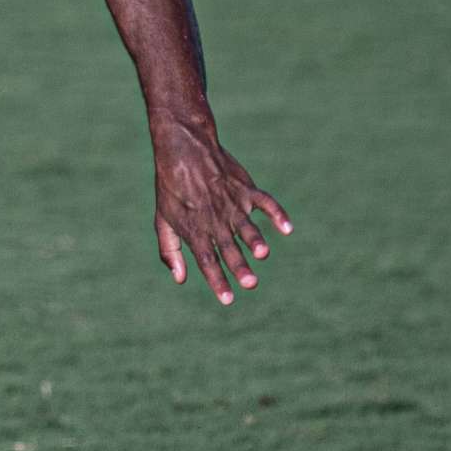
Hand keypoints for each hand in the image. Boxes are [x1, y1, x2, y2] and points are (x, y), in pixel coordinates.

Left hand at [152, 122, 291, 303]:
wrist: (184, 150)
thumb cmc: (171, 190)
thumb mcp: (163, 220)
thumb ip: (170, 250)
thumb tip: (180, 279)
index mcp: (195, 230)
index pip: (208, 260)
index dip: (218, 281)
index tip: (228, 300)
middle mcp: (215, 220)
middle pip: (230, 247)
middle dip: (240, 266)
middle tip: (251, 283)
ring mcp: (233, 204)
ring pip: (247, 226)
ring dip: (256, 240)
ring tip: (263, 254)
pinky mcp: (246, 189)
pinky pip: (266, 202)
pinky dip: (277, 214)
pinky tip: (287, 228)